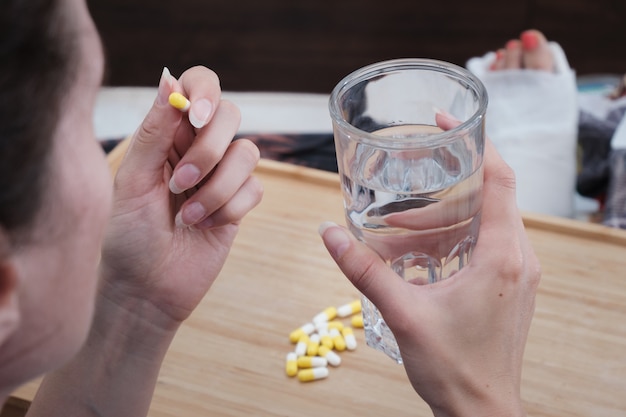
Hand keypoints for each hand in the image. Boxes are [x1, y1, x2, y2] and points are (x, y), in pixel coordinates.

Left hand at [99, 66, 262, 326]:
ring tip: (189, 216)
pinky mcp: (239, 203)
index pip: (198, 87)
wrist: (149, 290)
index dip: (205, 92)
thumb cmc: (130, 237)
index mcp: (168, 135)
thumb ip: (153, 133)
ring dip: (218, 188)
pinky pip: (254, 188)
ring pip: (247, 153)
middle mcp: (199, 149)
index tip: (196, 118)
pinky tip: (206, 226)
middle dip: (209, 151)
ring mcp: (222, 176)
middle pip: (231, 115)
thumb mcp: (133, 182)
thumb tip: (169, 79)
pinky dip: (230, 208)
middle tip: (180, 182)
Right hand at [320, 139, 538, 416]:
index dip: (476, 142)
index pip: (499, 178)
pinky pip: (484, 246)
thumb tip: (328, 233)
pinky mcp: (509, 286)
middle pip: (488, 197)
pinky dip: (452, 241)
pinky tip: (416, 256)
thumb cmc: (454, 368)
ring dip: (442, 220)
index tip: (446, 122)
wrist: (481, 412)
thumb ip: (363, 269)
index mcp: (502, 257)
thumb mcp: (402, 313)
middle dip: (445, 187)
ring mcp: (517, 273)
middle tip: (409, 183)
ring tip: (398, 231)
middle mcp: (519, 258)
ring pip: (484, 223)